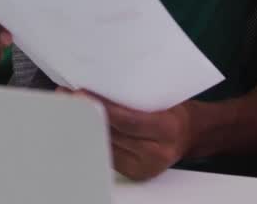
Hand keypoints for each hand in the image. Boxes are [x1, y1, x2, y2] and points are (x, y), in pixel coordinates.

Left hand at [60, 89, 192, 180]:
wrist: (190, 135)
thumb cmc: (176, 111)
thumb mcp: (163, 98)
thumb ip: (137, 96)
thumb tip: (101, 82)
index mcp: (167, 129)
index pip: (127, 120)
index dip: (102, 107)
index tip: (81, 94)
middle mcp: (156, 153)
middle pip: (112, 133)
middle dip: (87, 115)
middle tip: (65, 96)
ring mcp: (144, 167)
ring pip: (106, 144)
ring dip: (85, 126)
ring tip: (69, 107)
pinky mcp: (135, 174)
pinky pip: (109, 154)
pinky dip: (94, 138)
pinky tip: (82, 125)